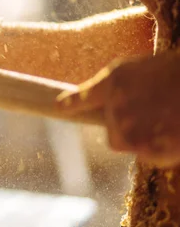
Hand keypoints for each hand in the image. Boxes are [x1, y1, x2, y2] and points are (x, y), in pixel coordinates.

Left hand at [58, 51, 179, 167]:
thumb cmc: (174, 72)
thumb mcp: (140, 69)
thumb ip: (119, 87)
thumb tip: (108, 105)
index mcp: (114, 83)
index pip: (85, 97)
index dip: (72, 103)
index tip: (59, 107)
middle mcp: (116, 109)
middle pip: (114, 135)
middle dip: (128, 131)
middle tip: (154, 117)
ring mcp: (131, 131)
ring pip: (130, 145)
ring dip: (146, 140)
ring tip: (169, 122)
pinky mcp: (148, 149)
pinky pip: (151, 157)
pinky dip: (163, 151)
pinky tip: (175, 132)